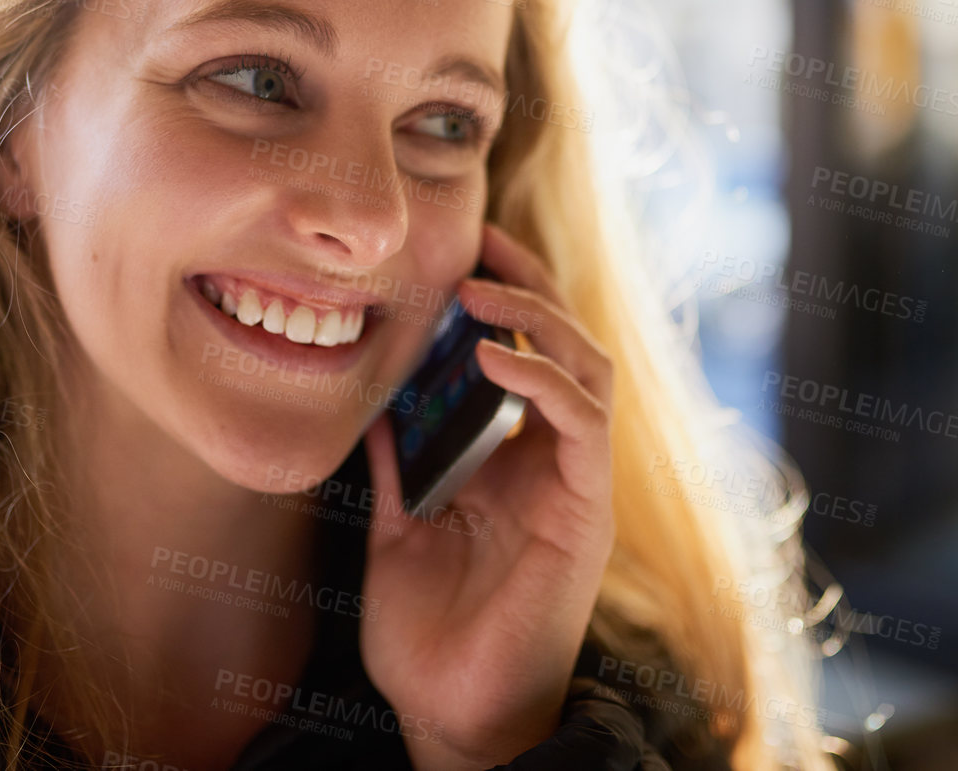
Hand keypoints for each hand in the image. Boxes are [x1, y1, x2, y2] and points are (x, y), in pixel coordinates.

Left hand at [359, 222, 616, 770]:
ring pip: (588, 368)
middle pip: (567, 343)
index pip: (528, 351)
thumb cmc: (429, 633)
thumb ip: (397, 462)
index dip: (505, 293)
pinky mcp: (585, 513)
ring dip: (539, 318)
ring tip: (480, 291)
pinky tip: (494, 357)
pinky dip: (544, 380)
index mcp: (514, 459)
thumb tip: (369, 398)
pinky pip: (584, 425)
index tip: (459, 248)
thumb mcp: (397, 525)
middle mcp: (553, 462)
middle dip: (528, 283)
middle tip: (476, 241)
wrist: (451, 716)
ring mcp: (575, 485)